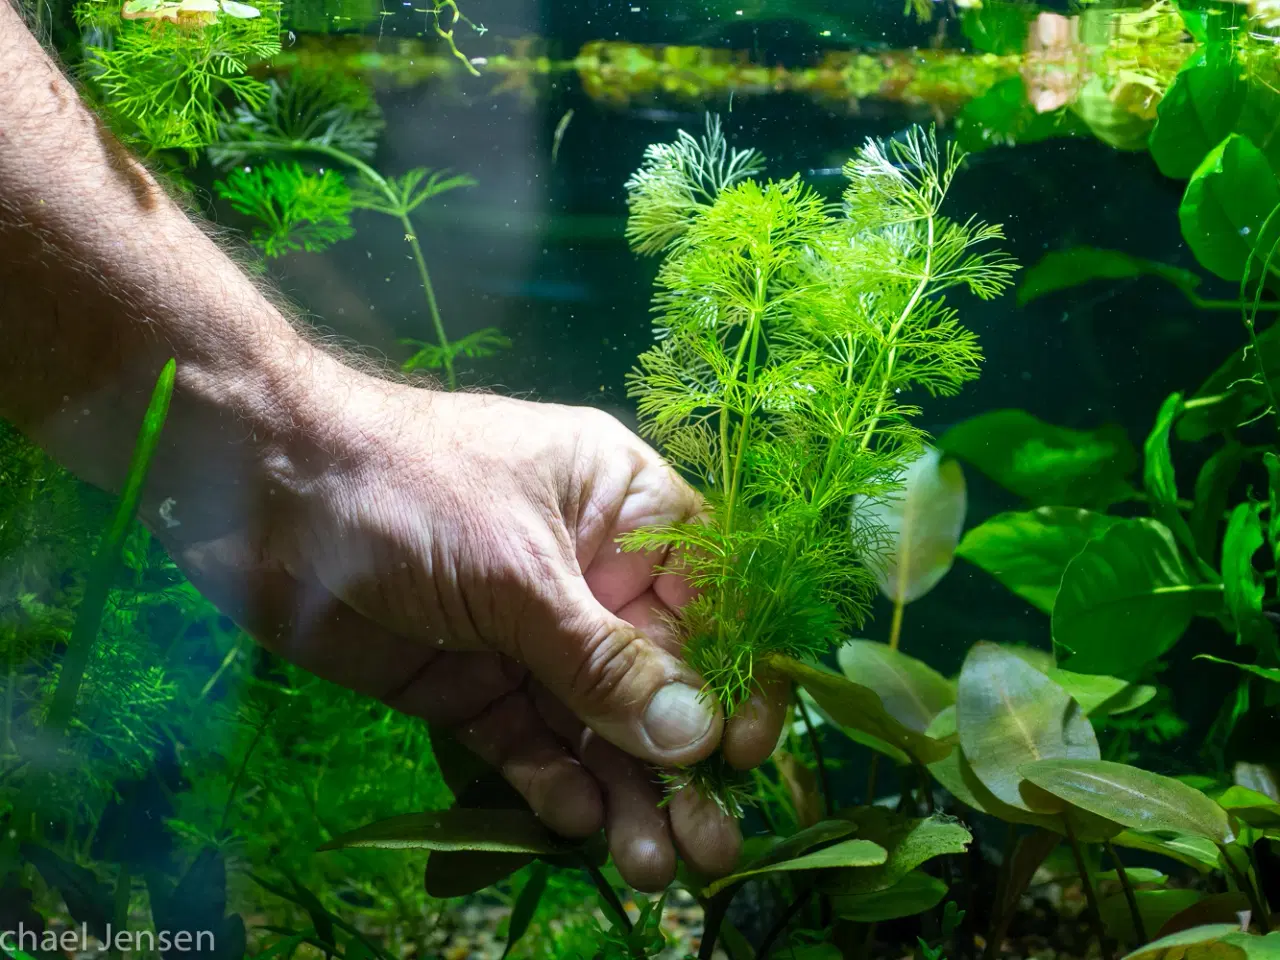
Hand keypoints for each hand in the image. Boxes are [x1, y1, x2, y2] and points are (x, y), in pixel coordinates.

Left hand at [153, 359, 788, 889]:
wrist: (255, 491)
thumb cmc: (407, 492)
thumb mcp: (516, 572)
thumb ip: (604, 661)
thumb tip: (698, 737)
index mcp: (622, 509)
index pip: (709, 596)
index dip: (734, 673)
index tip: (745, 749)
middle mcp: (587, 574)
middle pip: (657, 673)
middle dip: (681, 757)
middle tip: (709, 846)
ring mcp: (527, 632)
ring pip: (594, 719)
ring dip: (625, 788)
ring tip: (653, 864)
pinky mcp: (470, 681)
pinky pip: (526, 738)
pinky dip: (551, 779)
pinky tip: (578, 822)